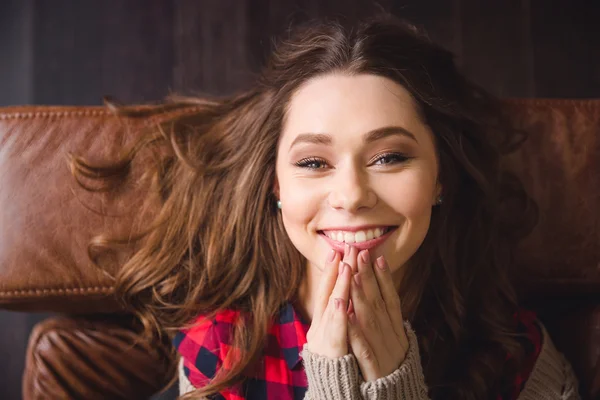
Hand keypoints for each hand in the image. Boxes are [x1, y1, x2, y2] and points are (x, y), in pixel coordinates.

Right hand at [305, 249, 351, 357]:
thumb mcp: (332, 335)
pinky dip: (338, 318)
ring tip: (344, 267)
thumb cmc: (332, 361)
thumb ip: (335, 315)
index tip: (337, 250)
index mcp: (323, 321)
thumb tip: (342, 293)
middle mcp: (321, 326)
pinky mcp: (332, 352)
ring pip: (332, 309)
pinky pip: (336, 334)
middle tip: (344, 249)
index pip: (327, 291)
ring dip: (338, 287)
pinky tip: (341, 302)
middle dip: (337, 271)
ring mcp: (325, 338)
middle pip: (329, 294)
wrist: (329, 388)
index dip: (331, 271)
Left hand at [344, 245, 408, 380]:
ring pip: (371, 320)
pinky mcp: (374, 368)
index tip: (377, 257)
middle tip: (360, 254)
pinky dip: (356, 331)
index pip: (391, 299)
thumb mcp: (394, 340)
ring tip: (350, 276)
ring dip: (360, 297)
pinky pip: (363, 347)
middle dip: (368, 278)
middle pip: (379, 303)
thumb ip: (387, 320)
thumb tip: (381, 294)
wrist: (398, 396)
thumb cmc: (393, 367)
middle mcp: (392, 336)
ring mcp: (384, 351)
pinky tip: (347, 316)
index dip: (385, 278)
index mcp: (397, 330)